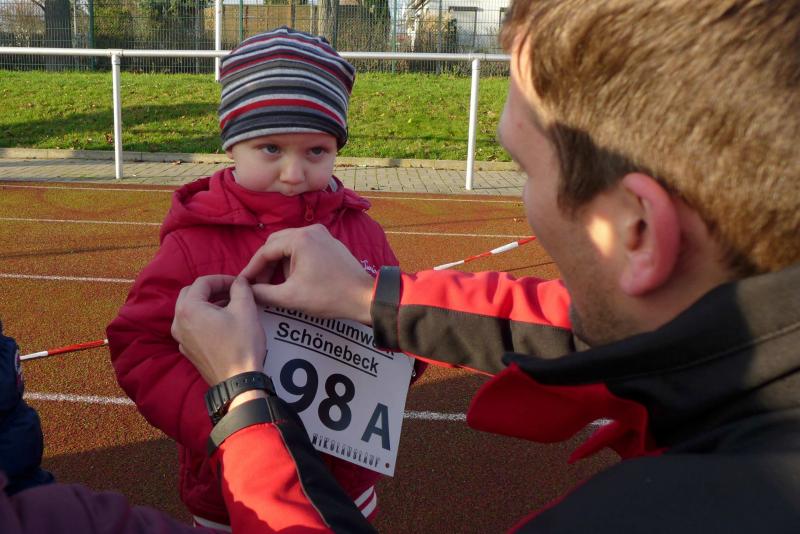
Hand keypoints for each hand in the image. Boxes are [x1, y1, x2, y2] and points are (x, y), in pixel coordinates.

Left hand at [171, 275, 265, 385]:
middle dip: (212, 289)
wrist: (238, 381)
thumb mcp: (246, 310)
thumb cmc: (241, 344)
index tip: (238, 283)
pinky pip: (192, 326)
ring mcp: (181, 338)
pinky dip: (205, 319)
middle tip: (232, 291)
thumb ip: (240, 288)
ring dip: (208, 303)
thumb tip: (238, 282)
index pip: (203, 282)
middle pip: (191, 294)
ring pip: (190, 310)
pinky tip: (223, 324)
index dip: (222, 279)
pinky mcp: (188, 350)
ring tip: (229, 305)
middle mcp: (178, 322)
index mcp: (189, 309)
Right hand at [239, 224, 374, 324]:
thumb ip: (264, 293)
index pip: (265, 251)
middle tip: (257, 284)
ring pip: (289, 245)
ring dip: (280, 263)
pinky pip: (303, 247)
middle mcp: (310, 230)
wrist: (364, 297)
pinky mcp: (329, 242)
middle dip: (265, 264)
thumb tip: (247, 291)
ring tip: (276, 285)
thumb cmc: (329, 296)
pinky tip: (293, 279)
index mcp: (299, 239)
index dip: (252, 269)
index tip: (243, 283)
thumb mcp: (290, 297)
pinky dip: (294, 261)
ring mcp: (322, 234)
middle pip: (276, 243)